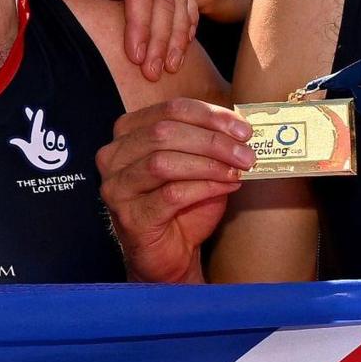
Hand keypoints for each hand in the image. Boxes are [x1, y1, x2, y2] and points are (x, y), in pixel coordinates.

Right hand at [100, 98, 252, 282]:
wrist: (171, 252)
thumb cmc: (183, 205)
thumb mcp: (197, 163)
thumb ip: (210, 141)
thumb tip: (243, 126)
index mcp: (128, 132)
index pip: (170, 109)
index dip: (210, 116)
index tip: (243, 129)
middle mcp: (114, 156)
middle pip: (165, 132)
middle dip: (213, 140)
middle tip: (246, 153)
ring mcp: (117, 187)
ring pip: (164, 162)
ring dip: (210, 164)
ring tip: (239, 171)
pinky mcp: (130, 216)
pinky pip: (171, 194)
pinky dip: (205, 187)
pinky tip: (227, 187)